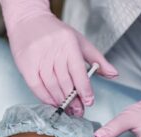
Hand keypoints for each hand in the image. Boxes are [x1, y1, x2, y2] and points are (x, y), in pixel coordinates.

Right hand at [0, 0, 117, 115]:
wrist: (29, 20)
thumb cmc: (56, 33)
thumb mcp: (80, 41)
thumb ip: (97, 59)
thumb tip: (114, 74)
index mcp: (68, 44)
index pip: (78, 71)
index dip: (84, 89)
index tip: (89, 101)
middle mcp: (53, 50)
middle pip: (65, 82)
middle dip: (72, 100)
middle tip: (78, 111)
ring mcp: (38, 58)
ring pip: (51, 86)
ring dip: (60, 101)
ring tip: (67, 109)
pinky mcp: (26, 65)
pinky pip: (36, 86)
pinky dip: (45, 97)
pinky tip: (52, 102)